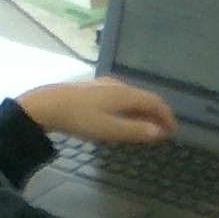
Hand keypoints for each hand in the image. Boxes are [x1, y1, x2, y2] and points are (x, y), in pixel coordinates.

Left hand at [18, 77, 174, 143]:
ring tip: (144, 126)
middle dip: (156, 114)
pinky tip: (121, 117)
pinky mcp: (92, 89)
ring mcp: (104, 85)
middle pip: (144, 97)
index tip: (172, 131)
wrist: (46, 105)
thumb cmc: (80, 118)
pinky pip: (120, 97)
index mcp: (125, 93)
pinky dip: (129, 108)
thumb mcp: (109, 129)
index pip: (155, 102)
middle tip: (161, 130)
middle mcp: (118, 85)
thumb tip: (159, 132)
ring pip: (131, 97)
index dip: (166, 116)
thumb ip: (135, 131)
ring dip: (142, 111)